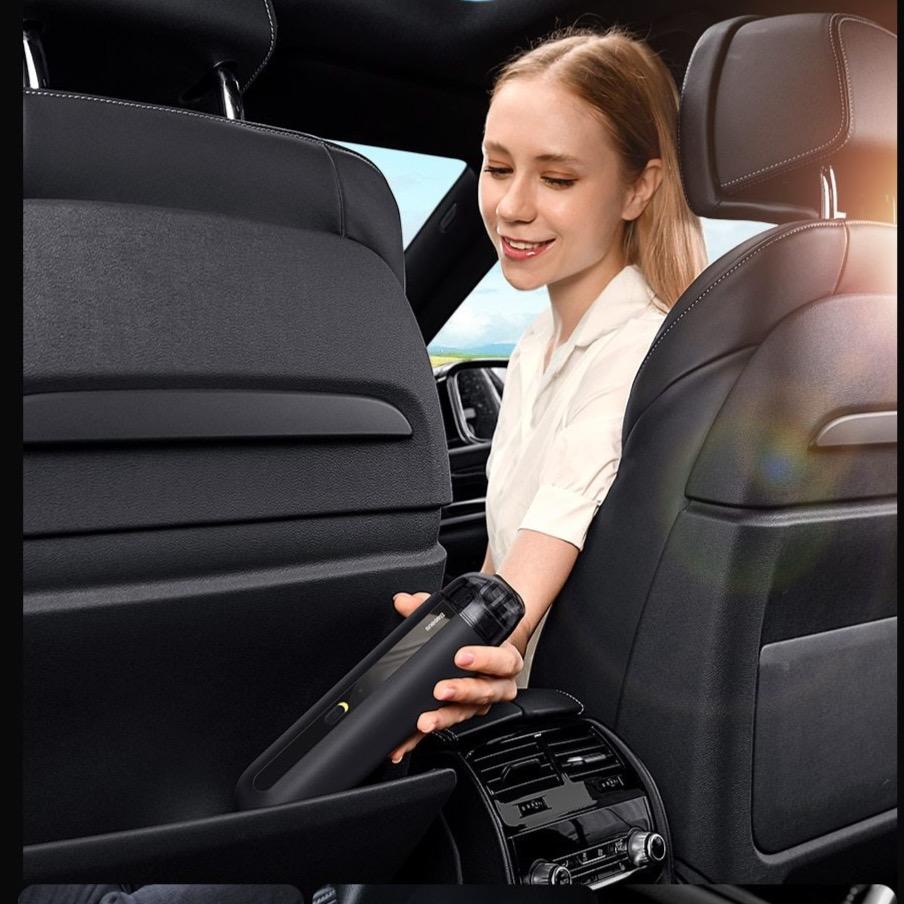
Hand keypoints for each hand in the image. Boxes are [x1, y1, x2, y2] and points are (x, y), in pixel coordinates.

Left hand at [387, 591, 522, 762]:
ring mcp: (481, 704)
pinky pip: (446, 728)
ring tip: (424, 722)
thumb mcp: (461, 620)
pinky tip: (407, 740)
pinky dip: (424, 737)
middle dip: (462, 692)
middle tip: (441, 690)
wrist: (492, 653)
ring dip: (444, 718)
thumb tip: (404, 601)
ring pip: (466, 714)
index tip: (462, 656)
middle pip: (484, 693)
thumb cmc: (477, 638)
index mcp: (504, 658)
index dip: (484, 659)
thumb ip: (430, 608)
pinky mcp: (462, 717)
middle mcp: (497, 684)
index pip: (501, 660)